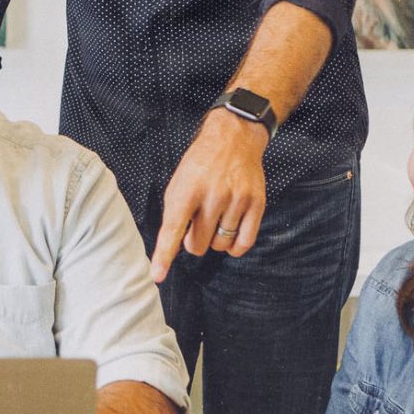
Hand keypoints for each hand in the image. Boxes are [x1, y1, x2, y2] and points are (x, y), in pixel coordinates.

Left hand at [150, 109, 268, 282]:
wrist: (233, 138)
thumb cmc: (200, 165)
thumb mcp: (179, 183)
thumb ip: (176, 214)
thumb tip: (176, 246)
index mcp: (187, 189)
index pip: (172, 229)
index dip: (164, 255)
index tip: (157, 275)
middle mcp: (212, 195)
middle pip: (198, 244)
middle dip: (194, 242)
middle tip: (197, 224)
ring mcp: (236, 199)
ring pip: (220, 245)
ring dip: (215, 240)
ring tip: (215, 220)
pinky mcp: (256, 203)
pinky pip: (244, 243)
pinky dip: (234, 247)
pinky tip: (230, 235)